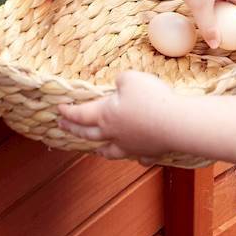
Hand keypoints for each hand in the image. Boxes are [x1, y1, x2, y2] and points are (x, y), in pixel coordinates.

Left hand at [57, 70, 177, 160]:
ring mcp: (131, 146)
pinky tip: (136, 157)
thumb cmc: (151, 99)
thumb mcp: (131, 78)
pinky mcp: (149, 152)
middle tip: (63, 128)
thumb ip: (120, 80)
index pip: (80, 114)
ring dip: (101, 149)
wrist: (177, 124)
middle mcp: (114, 134)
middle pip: (89, 135)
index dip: (68, 112)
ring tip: (97, 150)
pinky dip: (134, 157)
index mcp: (105, 115)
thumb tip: (118, 86)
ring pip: (110, 151)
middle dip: (75, 130)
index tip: (59, 110)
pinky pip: (139, 157)